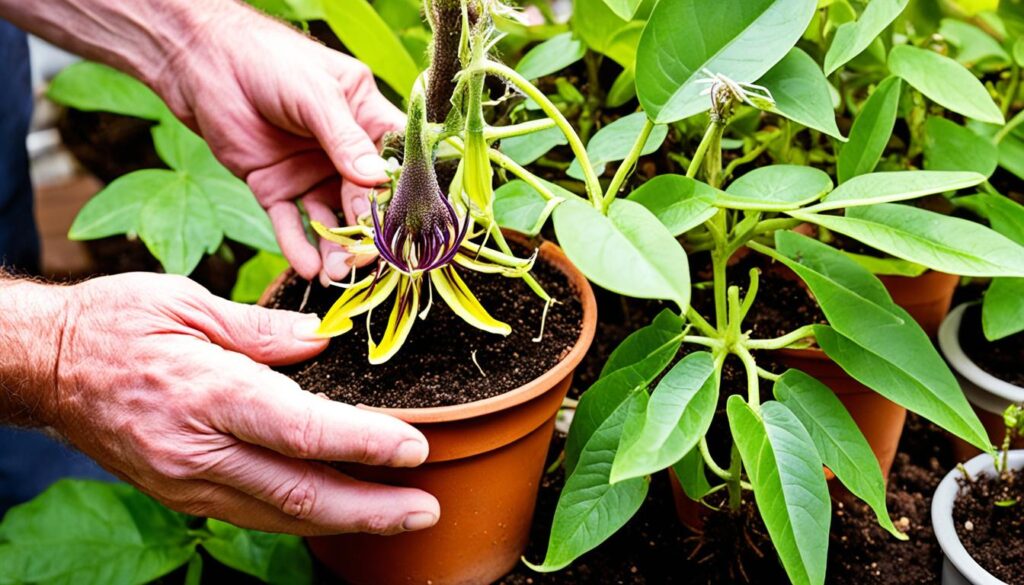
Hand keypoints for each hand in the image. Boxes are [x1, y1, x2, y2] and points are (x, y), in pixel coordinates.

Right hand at [43, 273, 438, 535]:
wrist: (46, 368)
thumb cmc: (113, 323)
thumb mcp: (186, 302)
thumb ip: (261, 330)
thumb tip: (323, 339)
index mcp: (204, 393)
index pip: (300, 430)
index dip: (364, 444)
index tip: (415, 449)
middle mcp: (198, 451)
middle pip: (299, 493)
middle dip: (371, 508)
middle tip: (425, 510)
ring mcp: (188, 482)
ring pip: (281, 515)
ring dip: (347, 519)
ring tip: (401, 514)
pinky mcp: (184, 494)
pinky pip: (257, 512)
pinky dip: (306, 514)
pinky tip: (343, 507)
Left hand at [155, 6, 400, 284]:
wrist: (203, 63)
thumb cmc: (269, 61)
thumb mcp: (314, 94)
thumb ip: (344, 138)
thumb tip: (377, 178)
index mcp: (365, 119)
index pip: (394, 161)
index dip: (402, 190)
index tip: (409, 222)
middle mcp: (342, 153)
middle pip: (364, 200)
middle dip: (366, 231)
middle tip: (367, 258)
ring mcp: (310, 173)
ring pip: (331, 219)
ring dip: (335, 248)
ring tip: (335, 274)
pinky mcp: (275, 189)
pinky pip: (290, 224)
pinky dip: (298, 247)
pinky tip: (306, 268)